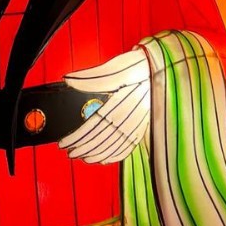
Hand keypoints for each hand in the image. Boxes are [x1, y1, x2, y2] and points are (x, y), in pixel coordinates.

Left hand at [59, 48, 150, 163]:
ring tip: (83, 158)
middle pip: (101, 140)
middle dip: (83, 149)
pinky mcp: (143, 127)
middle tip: (69, 152)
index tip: (63, 143)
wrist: (161, 68)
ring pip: (114, 146)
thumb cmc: (135, 66)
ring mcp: (138, 125)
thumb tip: (67, 81)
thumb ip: (89, 78)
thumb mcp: (112, 68)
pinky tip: (104, 159)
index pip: (92, 127)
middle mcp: (129, 117)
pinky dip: (115, 156)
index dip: (76, 138)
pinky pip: (128, 146)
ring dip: (96, 155)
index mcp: (119, 103)